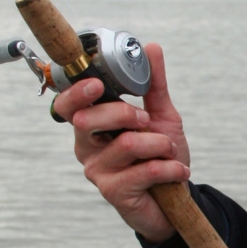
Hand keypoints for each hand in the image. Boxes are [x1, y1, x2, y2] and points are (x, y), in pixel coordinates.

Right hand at [53, 43, 190, 242]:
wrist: (176, 199)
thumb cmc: (161, 157)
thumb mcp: (162, 117)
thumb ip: (153, 84)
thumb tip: (150, 48)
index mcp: (92, 125)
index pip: (67, 105)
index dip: (78, 93)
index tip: (98, 84)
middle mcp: (87, 147)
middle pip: (89, 120)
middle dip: (126, 114)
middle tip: (148, 122)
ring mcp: (97, 171)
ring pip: (127, 143)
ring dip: (160, 144)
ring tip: (170, 152)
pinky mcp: (113, 192)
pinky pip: (145, 170)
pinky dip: (171, 167)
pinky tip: (178, 172)